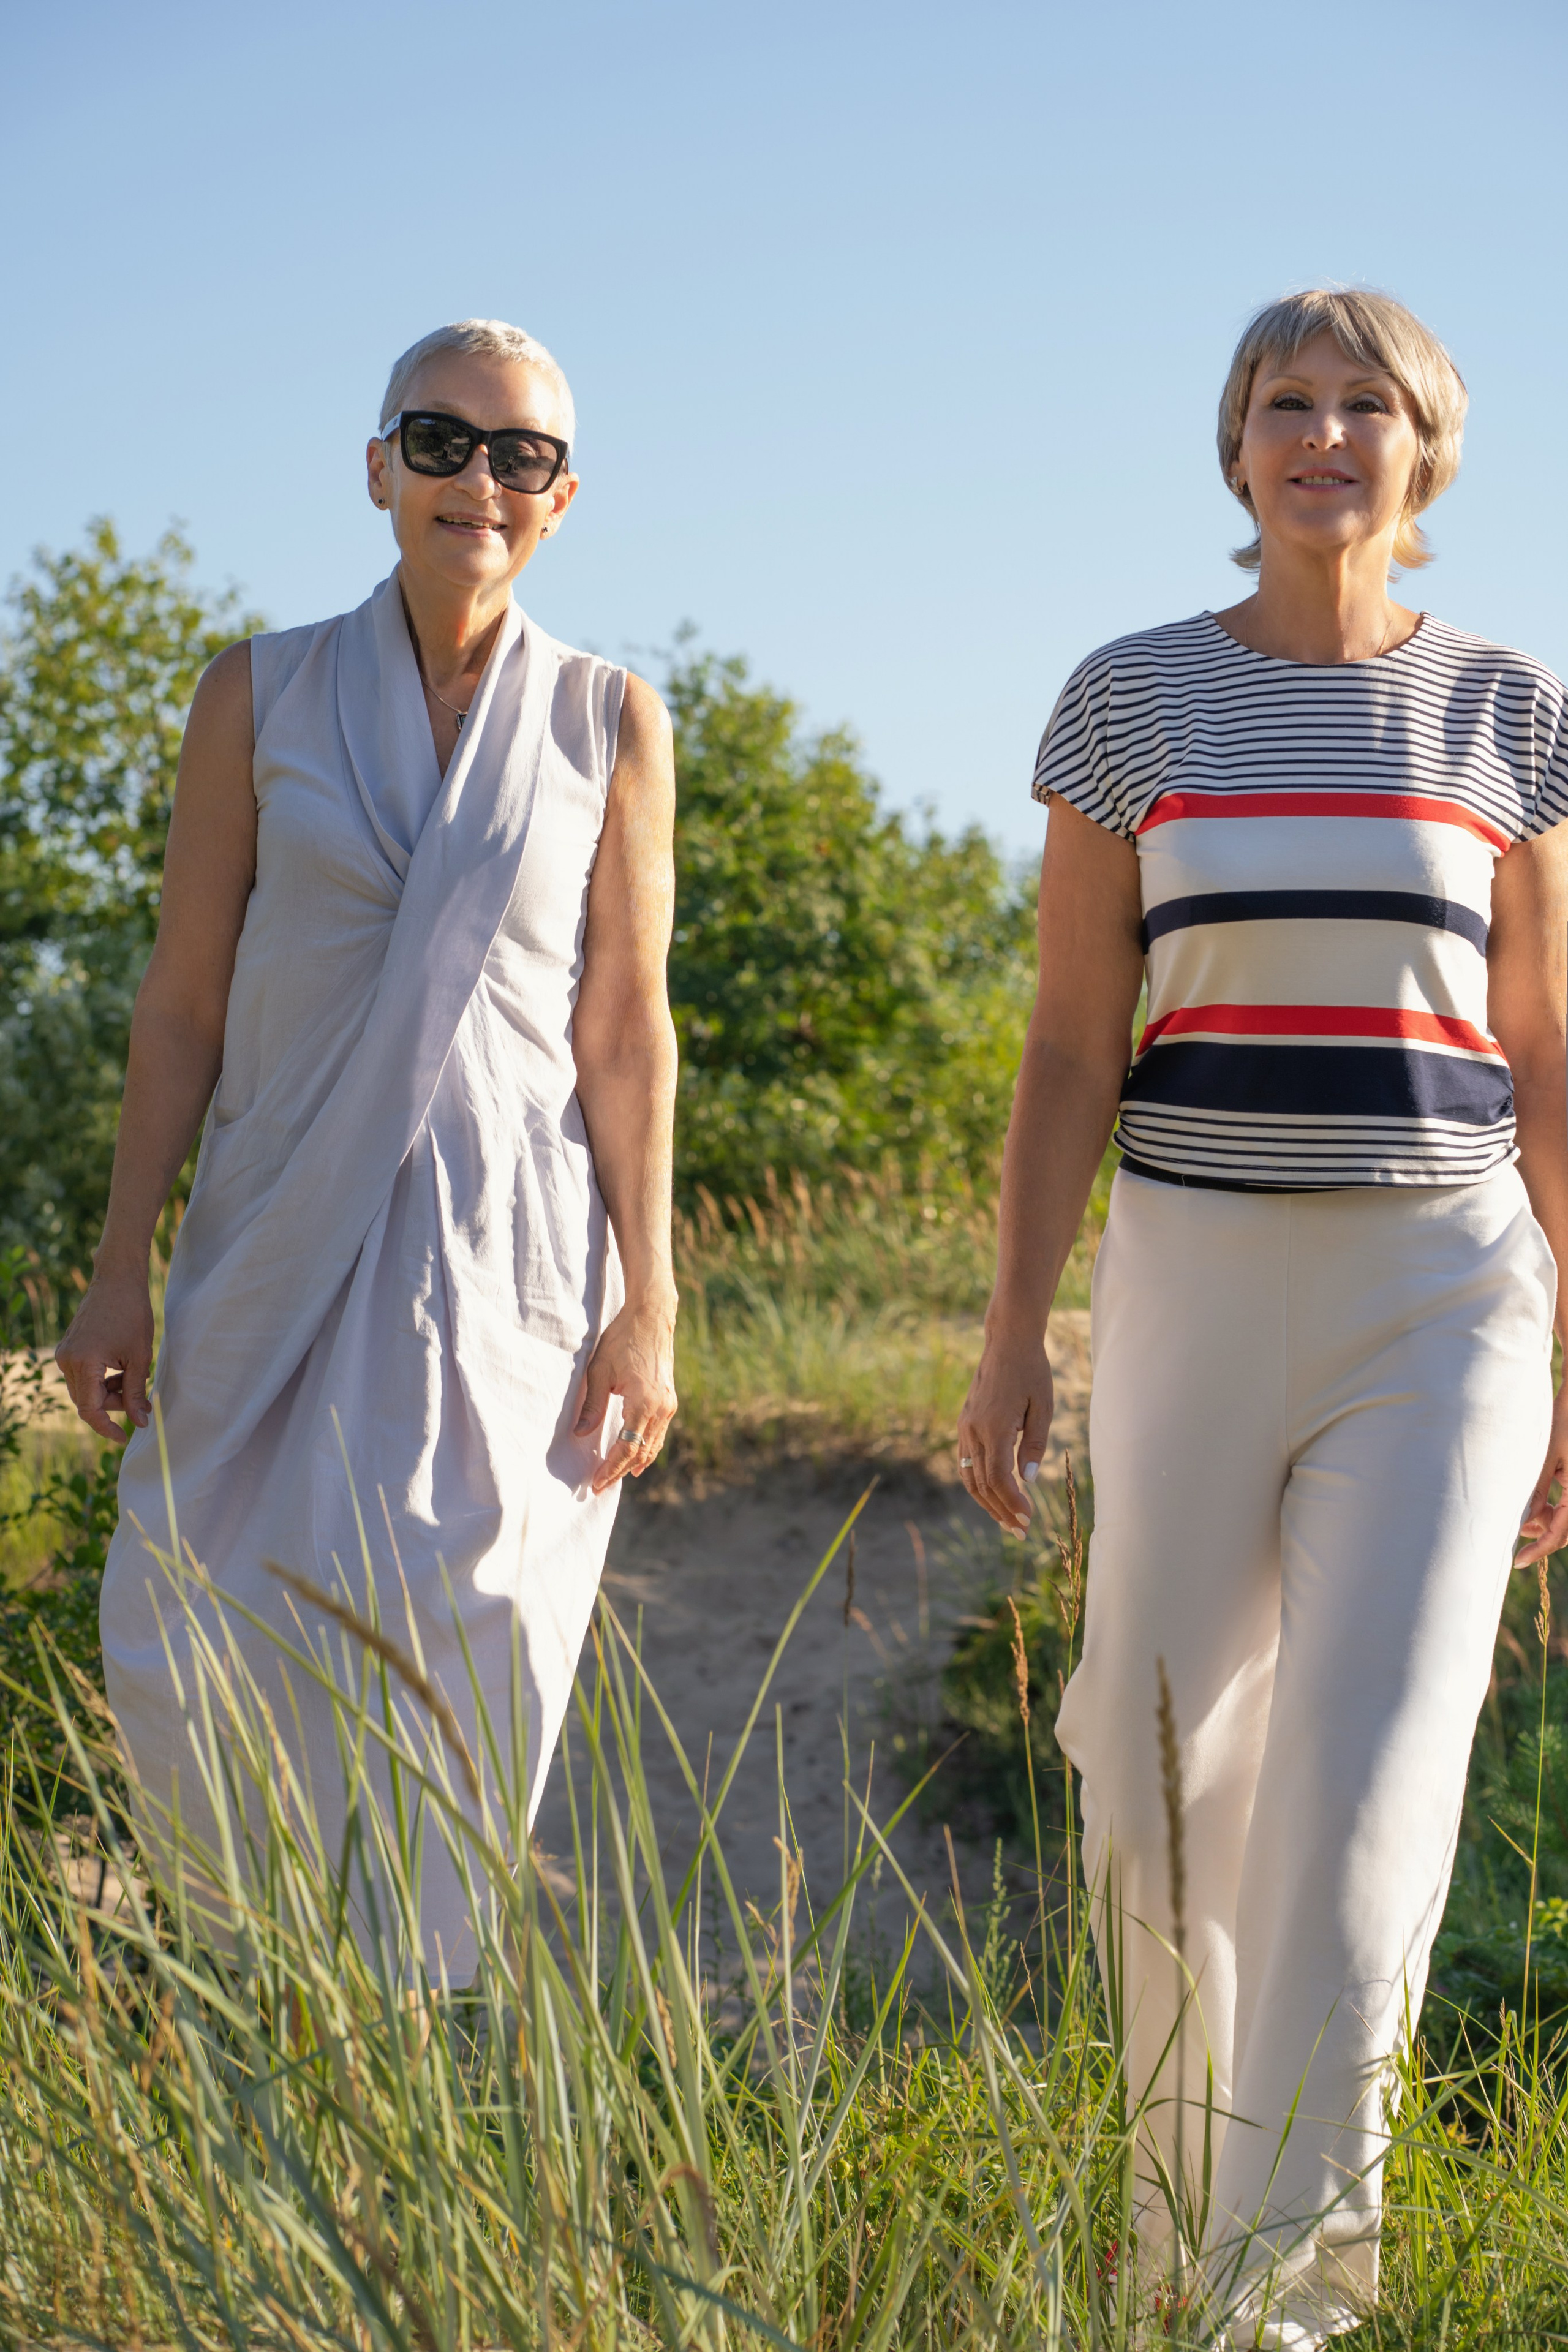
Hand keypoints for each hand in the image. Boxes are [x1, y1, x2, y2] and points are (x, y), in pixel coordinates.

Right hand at [55, 1268, 155, 1444]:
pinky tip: (121, 1369)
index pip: (89, 1410)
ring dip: (109, 1392)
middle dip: (113, 1406)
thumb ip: (136, 1393)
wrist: (118, 1280)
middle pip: (87, 1401)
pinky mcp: (68, 1348)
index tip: (124, 1437)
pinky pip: (82, 1375)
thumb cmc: (132, 1314)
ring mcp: (64, 1354)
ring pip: (85, 1390)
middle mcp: (66, 1360)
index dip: (107, 1427)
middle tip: (141, 1401)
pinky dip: (102, 1379)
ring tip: (135, 1379)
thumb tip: (139, 1423)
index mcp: (83, 1363)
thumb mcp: (140, 1358)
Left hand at [573, 1288, 677, 1492]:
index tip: (595, 1484)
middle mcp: (661, 1408)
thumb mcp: (599, 1371)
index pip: (626, 1448)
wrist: (652, 1316)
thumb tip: (580, 1434)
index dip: (610, 1469)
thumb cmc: (622, 1339)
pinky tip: (637, 1459)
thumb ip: (592, 1406)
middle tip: (600, 1487)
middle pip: (640, 1452)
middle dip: (619, 1472)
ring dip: (635, 1464)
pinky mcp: (669, 1399)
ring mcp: (668, 1405)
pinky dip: (647, 1449)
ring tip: (615, 1478)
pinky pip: (658, 1433)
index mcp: (644, 1403)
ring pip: (652, 1445)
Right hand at [957, 1323, 1053, 1535]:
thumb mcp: (1044, 1407)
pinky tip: (994, 1495)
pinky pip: (966, 1463)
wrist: (1007, 1342)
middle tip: (1020, 1532)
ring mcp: (965, 1427)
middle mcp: (974, 1430)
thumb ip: (1035, 1445)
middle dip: (1001, 1511)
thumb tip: (1028, 1480)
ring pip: (969, 1477)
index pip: (998, 1478)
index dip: (1011, 1503)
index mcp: (994, 1426)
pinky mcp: (965, 1424)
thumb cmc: (1032, 1372)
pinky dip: (979, 1484)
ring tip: (1007, 1522)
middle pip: (982, 1484)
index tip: (1028, 1520)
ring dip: (987, 1503)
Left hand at [1518, 1380, 1567, 1568]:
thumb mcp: (1545, 1459)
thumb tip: (1525, 1526)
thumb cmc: (1563, 1422)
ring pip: (1567, 1516)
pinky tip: (1535, 1500)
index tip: (1518, 1561)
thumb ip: (1536, 1493)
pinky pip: (1567, 1501)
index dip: (1539, 1550)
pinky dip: (1552, 1505)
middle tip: (1516, 1532)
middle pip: (1566, 1529)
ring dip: (1546, 1519)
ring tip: (1522, 1513)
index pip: (1561, 1533)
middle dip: (1542, 1535)